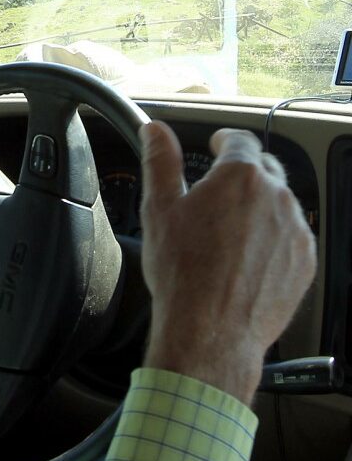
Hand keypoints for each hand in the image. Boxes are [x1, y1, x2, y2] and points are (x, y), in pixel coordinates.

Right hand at [138, 121, 316, 404]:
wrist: (210, 330)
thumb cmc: (182, 272)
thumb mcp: (159, 208)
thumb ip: (160, 161)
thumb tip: (154, 130)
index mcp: (239, 177)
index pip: (240, 140)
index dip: (225, 141)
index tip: (217, 147)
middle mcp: (276, 197)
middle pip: (263, 169)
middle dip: (241, 174)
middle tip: (216, 193)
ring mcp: (295, 230)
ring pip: (278, 203)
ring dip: (257, 206)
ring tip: (226, 232)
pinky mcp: (305, 261)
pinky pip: (290, 236)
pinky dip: (271, 238)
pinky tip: (243, 257)